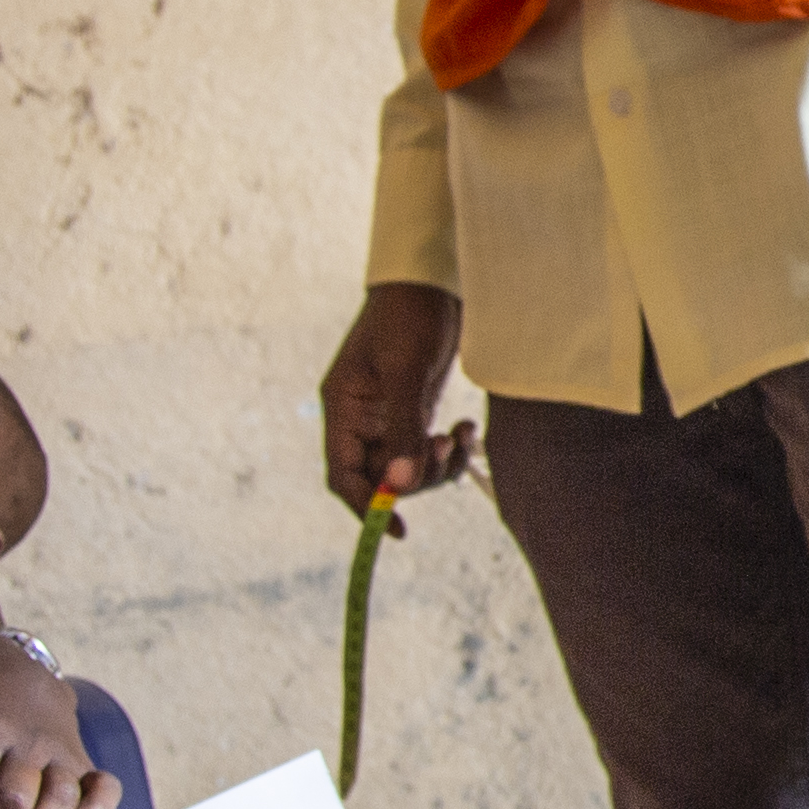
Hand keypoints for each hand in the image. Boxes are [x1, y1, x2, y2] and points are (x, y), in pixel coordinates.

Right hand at [321, 280, 483, 513]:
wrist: (432, 279)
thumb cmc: (409, 314)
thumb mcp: (405, 370)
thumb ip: (403, 427)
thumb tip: (400, 482)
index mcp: (342, 408)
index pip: (344, 475)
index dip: (367, 507)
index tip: (398, 529)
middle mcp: (361, 418)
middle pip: (381, 477)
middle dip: (416, 476)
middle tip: (446, 450)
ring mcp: (389, 416)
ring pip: (409, 466)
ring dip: (438, 464)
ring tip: (461, 435)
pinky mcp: (415, 410)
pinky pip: (427, 449)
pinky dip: (449, 449)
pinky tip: (466, 428)